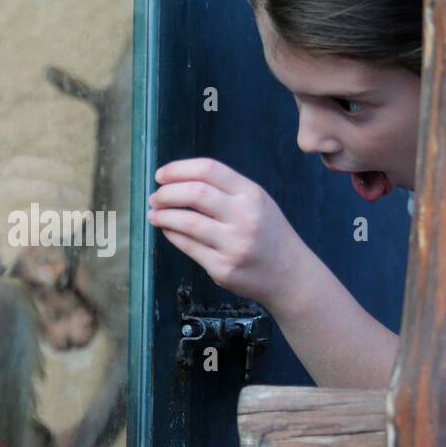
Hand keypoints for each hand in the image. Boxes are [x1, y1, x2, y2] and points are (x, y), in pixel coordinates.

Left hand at [147, 158, 313, 310]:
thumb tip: (177, 181)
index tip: (160, 175)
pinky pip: (188, 247)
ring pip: (187, 222)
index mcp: (252, 194)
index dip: (178, 169)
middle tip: (154, 197)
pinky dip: (172, 235)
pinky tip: (167, 229)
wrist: (291, 276)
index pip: (209, 169)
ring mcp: (234, 244)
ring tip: (155, 213)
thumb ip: (224, 190)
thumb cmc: (268, 235)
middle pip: (195, 193)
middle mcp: (244, 217)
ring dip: (163, 215)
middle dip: (167, 193)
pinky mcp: (223, 268)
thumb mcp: (257, 203)